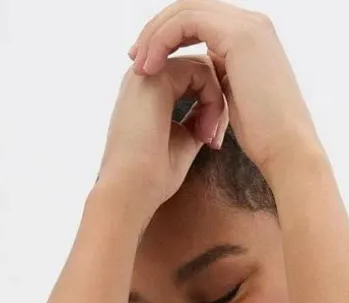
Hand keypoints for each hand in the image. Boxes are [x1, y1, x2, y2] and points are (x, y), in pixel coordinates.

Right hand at [95, 52, 228, 217]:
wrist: (131, 189)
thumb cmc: (152, 175)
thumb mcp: (182, 140)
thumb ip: (197, 119)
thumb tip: (215, 110)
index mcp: (149, 90)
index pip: (192, 79)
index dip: (210, 105)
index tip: (211, 141)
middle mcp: (147, 76)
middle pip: (199, 69)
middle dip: (217, 102)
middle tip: (214, 139)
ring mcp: (150, 72)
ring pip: (203, 67)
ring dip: (216, 102)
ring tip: (210, 137)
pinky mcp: (157, 76)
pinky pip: (201, 71)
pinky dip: (213, 99)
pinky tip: (206, 130)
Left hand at [127, 3, 322, 178]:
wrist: (288, 151)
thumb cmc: (264, 138)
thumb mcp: (236, 98)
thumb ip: (221, 77)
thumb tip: (203, 75)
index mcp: (250, 37)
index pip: (199, 21)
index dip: (168, 37)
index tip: (147, 63)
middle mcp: (251, 23)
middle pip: (189, 10)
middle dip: (157, 32)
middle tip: (135, 58)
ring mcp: (247, 25)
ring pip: (185, 11)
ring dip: (155, 35)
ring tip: (139, 65)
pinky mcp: (239, 35)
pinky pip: (187, 22)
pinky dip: (163, 40)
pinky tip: (151, 66)